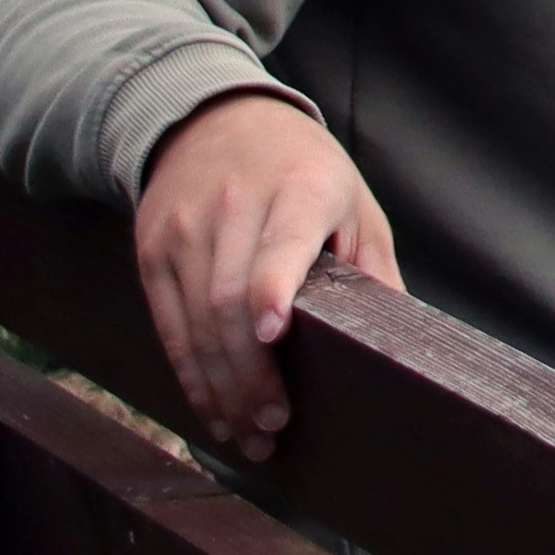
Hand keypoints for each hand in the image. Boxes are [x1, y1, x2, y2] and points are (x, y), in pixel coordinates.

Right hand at [135, 87, 397, 458]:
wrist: (214, 119)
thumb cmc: (303, 173)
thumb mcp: (353, 202)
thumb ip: (372, 270)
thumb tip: (401, 345)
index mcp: (300, 188)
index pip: (281, 240)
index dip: (273, 286)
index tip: (275, 333)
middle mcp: (236, 206)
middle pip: (230, 300)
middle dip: (250, 374)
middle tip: (273, 425)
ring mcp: (186, 229)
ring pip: (195, 321)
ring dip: (219, 389)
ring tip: (247, 435)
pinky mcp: (153, 250)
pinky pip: (168, 325)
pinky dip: (190, 375)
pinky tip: (212, 409)